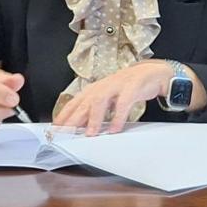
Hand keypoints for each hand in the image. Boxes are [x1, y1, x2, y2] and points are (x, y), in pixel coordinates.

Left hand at [53, 60, 205, 135]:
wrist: (152, 73)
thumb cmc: (127, 87)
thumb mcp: (108, 98)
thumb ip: (94, 110)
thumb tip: (79, 128)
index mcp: (95, 89)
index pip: (74, 102)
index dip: (64, 116)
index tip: (55, 130)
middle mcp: (103, 86)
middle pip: (83, 103)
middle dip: (73, 119)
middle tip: (65, 134)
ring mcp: (117, 85)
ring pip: (100, 101)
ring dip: (94, 118)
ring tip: (90, 134)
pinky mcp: (132, 87)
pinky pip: (124, 103)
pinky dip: (119, 116)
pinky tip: (115, 129)